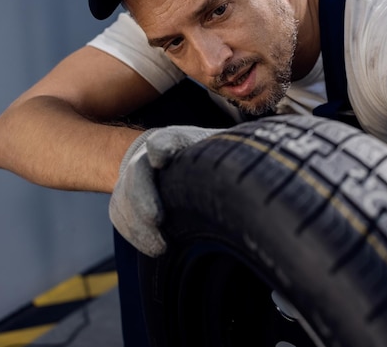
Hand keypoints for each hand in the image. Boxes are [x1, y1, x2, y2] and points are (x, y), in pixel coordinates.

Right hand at [109, 125, 223, 256]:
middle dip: (142, 194)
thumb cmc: (207, 161)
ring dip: (137, 223)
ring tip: (160, 246)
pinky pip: (120, 216)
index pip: (166, 139)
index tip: (160, 157)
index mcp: (178, 141)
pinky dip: (134, 233)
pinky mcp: (123, 199)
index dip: (162, 146)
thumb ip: (236, 158)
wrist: (174, 165)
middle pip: (138, 171)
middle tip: (156, 219)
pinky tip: (153, 247)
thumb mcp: (223, 153)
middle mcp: (150, 157)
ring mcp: (133, 178)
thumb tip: (267, 170)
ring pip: (124, 197)